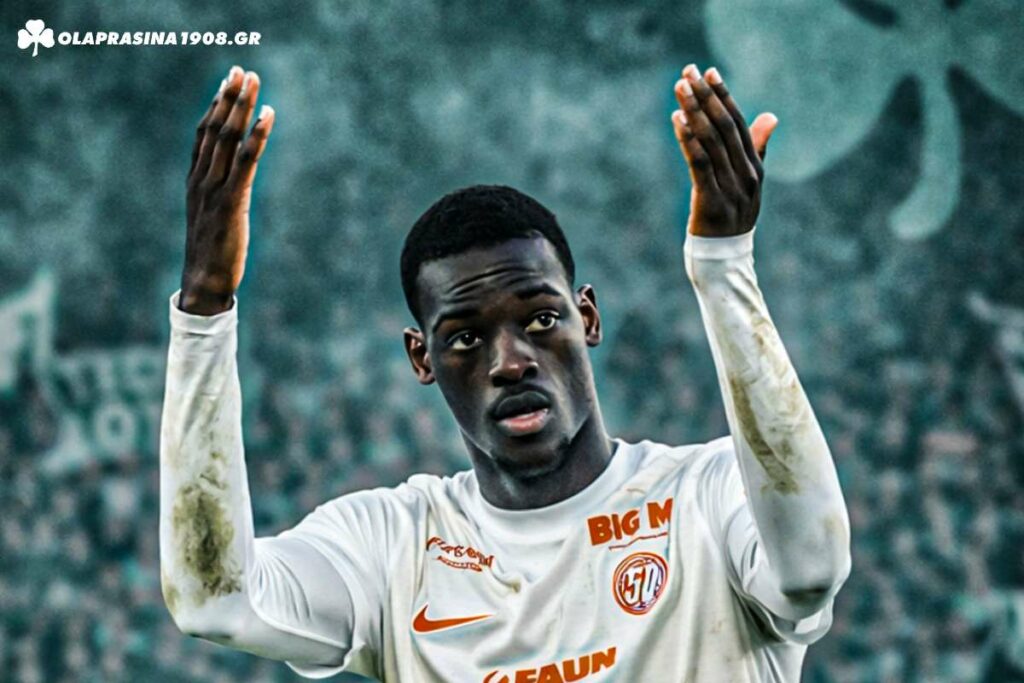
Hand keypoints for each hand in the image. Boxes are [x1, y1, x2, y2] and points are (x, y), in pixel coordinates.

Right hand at [180, 65, 274, 313]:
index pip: (203, 135)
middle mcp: (201, 179)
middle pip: (215, 128)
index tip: (227, 83)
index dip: (215, 106)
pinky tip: (269, 115)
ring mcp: (214, 189)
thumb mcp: (212, 220)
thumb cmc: (212, 255)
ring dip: (242, 106)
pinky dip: (257, 135)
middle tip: (243, 70)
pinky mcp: (232, 202)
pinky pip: (246, 161)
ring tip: (254, 80)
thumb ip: (218, 199)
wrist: (204, 283)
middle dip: (230, 97)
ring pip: (227, 137)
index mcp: (195, 182)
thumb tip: (233, 190)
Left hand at [671, 64, 777, 236]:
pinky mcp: (712, 201)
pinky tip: (677, 120)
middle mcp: (746, 175)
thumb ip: (757, 149)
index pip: (739, 123)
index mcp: (756, 168)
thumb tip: (771, 116)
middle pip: (724, 127)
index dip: (723, 95)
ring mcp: (731, 188)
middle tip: (688, 72)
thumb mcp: (749, 184)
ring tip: (679, 89)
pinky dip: (688, 140)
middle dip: (705, 96)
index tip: (708, 71)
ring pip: (711, 141)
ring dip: (693, 111)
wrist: (726, 262)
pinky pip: (700, 164)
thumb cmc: (732, 219)